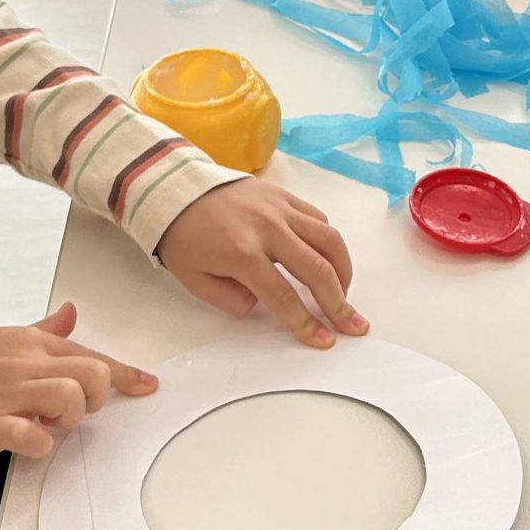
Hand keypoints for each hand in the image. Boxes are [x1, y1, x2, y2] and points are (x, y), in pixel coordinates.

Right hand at [0, 302, 152, 458]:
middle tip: (77, 409)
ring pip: (71, 398)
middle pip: (92, 373)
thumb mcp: (2, 337)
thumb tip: (71, 313)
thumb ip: (43, 331)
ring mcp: (9, 393)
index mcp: (31, 342)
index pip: (90, 354)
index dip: (125, 374)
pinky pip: (32, 435)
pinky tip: (31, 440)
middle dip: (98, 396)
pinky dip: (41, 443)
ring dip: (70, 417)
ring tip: (48, 421)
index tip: (147, 385)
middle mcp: (26, 363)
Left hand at [157, 178, 367, 347]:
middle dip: (339, 303)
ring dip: (343, 271)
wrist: (175, 190)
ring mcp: (279, 208)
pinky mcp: (284, 196)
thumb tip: (266, 303)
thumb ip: (232, 301)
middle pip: (317, 269)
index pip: (284, 296)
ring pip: (328, 239)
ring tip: (344, 293)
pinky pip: (318, 219)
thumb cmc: (183, 239)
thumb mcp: (195, 281)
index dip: (306, 323)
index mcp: (241, 253)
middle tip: (353, 325)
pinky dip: (329, 243)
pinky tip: (327, 260)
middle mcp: (268, 229)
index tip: (324, 339)